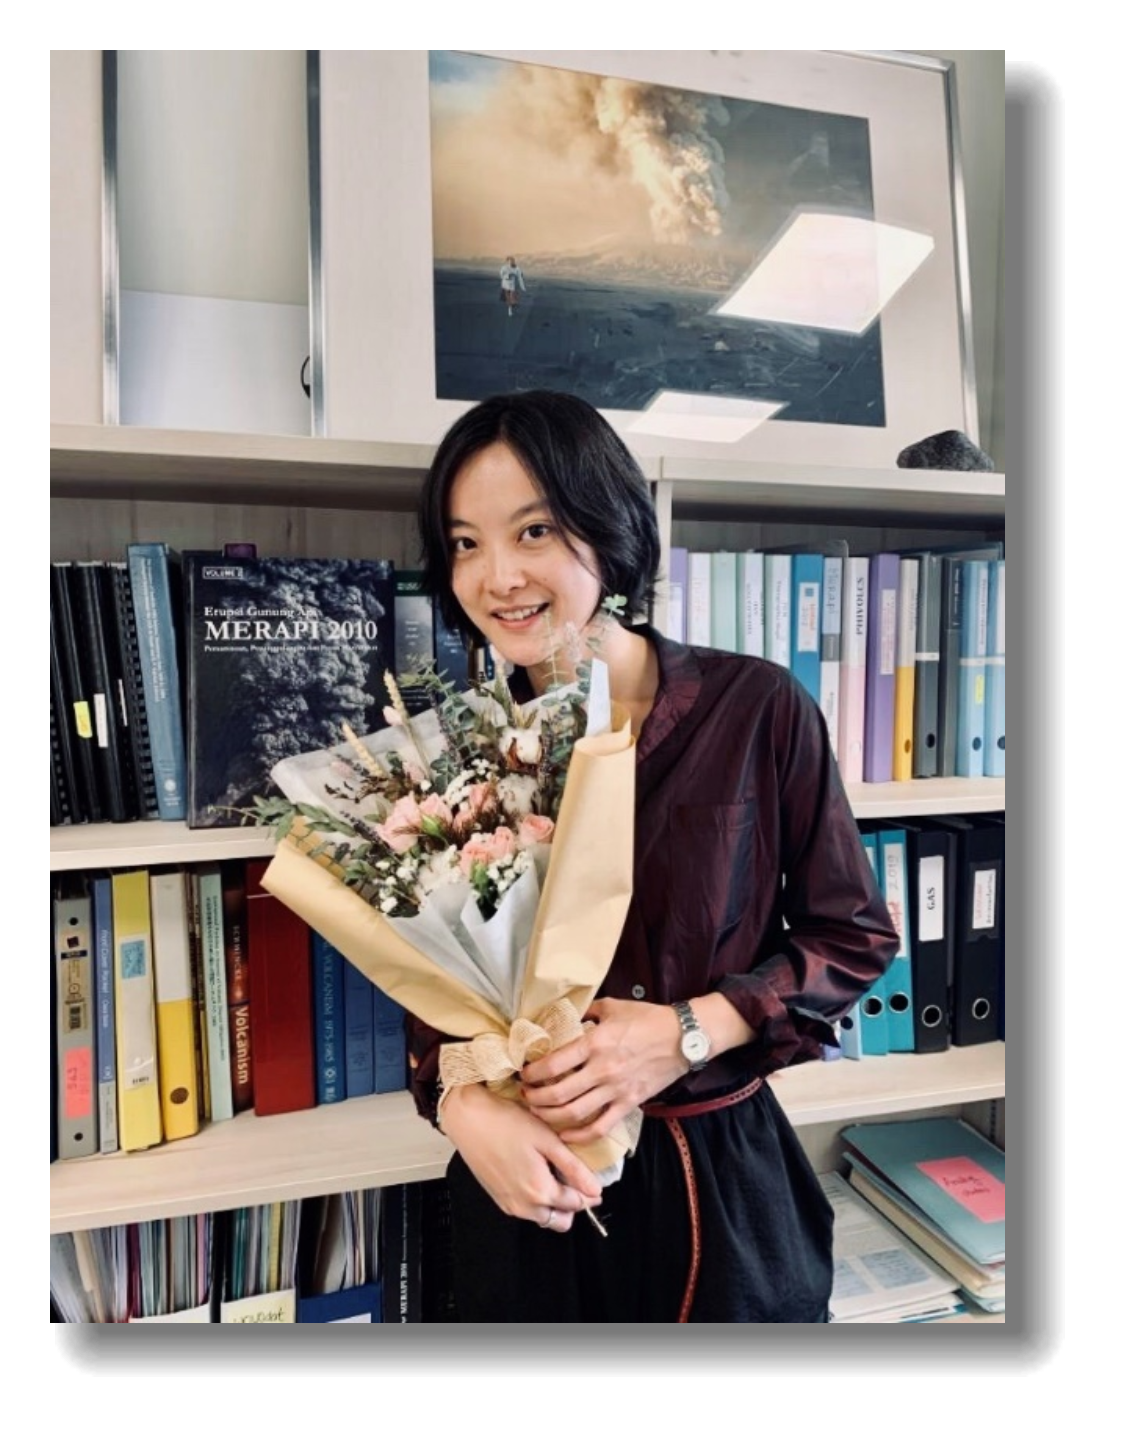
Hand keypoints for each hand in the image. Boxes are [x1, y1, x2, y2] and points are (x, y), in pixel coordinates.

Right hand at [439, 1081, 602, 1231]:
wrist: (468, 1119)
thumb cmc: (506, 1123)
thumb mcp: (547, 1140)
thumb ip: (573, 1168)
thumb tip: (595, 1189)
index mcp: (540, 1192)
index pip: (576, 1204)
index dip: (590, 1193)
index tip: (595, 1183)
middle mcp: (524, 1206)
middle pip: (561, 1220)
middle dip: (572, 1205)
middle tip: (575, 1180)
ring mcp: (509, 1205)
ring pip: (542, 1218)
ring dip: (554, 1205)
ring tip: (555, 1175)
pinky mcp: (498, 1198)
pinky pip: (525, 1211)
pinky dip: (536, 1201)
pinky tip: (536, 1175)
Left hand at [520, 997, 686, 1145]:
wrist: (683, 1037)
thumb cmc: (648, 1018)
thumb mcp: (613, 1006)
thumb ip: (587, 1012)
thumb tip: (566, 1016)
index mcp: (595, 1043)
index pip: (553, 1064)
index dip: (532, 1072)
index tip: (524, 1073)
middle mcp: (602, 1070)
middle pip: (558, 1094)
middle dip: (534, 1098)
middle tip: (524, 1094)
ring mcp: (616, 1090)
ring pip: (574, 1114)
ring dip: (550, 1116)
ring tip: (537, 1111)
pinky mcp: (629, 1104)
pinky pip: (600, 1127)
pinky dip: (580, 1136)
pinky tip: (566, 1135)